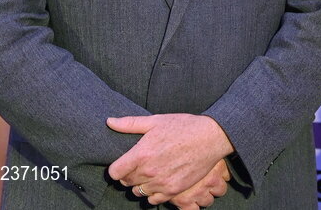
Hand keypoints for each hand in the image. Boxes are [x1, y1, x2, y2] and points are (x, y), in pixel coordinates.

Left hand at [107, 113, 233, 201]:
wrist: (211, 137)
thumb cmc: (184, 126)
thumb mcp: (156, 121)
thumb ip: (130, 124)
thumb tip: (109, 121)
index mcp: (141, 154)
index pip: (114, 172)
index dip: (117, 168)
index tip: (124, 164)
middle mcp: (148, 171)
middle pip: (126, 182)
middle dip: (129, 175)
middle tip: (140, 166)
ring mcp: (161, 182)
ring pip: (138, 192)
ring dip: (141, 184)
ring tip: (150, 174)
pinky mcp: (173, 190)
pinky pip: (153, 200)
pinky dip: (153, 193)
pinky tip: (159, 182)